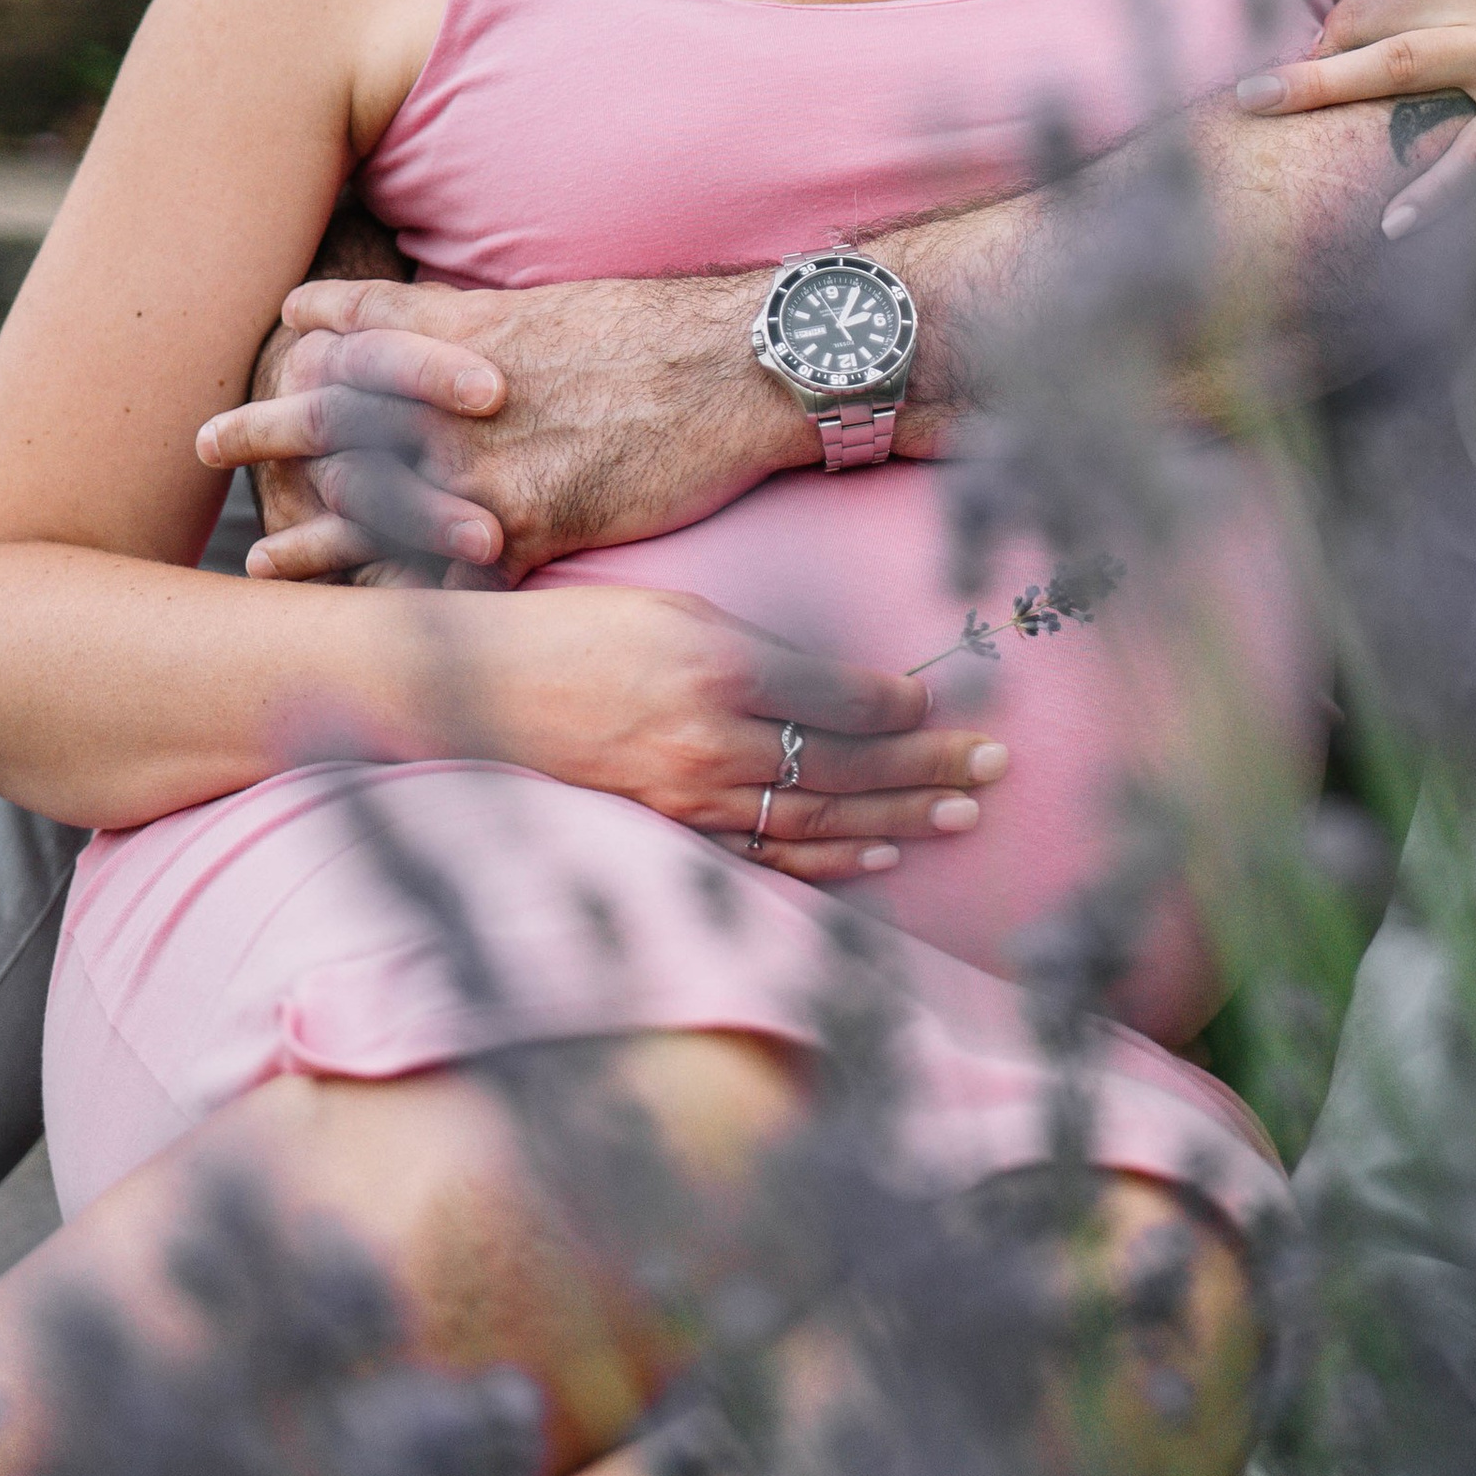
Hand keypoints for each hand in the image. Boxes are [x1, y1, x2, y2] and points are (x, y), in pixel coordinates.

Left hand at [201, 274, 799, 583]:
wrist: (741, 364)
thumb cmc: (657, 332)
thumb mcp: (546, 304)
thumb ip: (462, 316)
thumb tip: (400, 305)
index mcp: (465, 335)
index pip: (353, 338)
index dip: (298, 354)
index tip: (260, 361)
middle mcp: (461, 397)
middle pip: (338, 416)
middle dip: (267, 432)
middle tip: (203, 443)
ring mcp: (494, 461)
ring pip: (382, 503)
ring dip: (318, 536)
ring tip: (264, 561)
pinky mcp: (539, 519)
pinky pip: (463, 570)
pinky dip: (421, 600)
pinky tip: (382, 629)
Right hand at [483, 583, 1005, 883]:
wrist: (478, 695)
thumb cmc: (578, 635)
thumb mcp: (675, 613)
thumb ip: (760, 648)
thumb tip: (845, 682)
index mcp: (720, 671)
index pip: (844, 700)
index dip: (905, 709)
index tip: (945, 705)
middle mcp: (712, 743)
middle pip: (848, 765)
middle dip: (931, 766)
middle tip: (997, 766)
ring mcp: (691, 800)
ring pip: (820, 819)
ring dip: (900, 817)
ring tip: (965, 813)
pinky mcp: (672, 835)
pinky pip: (767, 859)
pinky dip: (832, 862)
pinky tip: (885, 855)